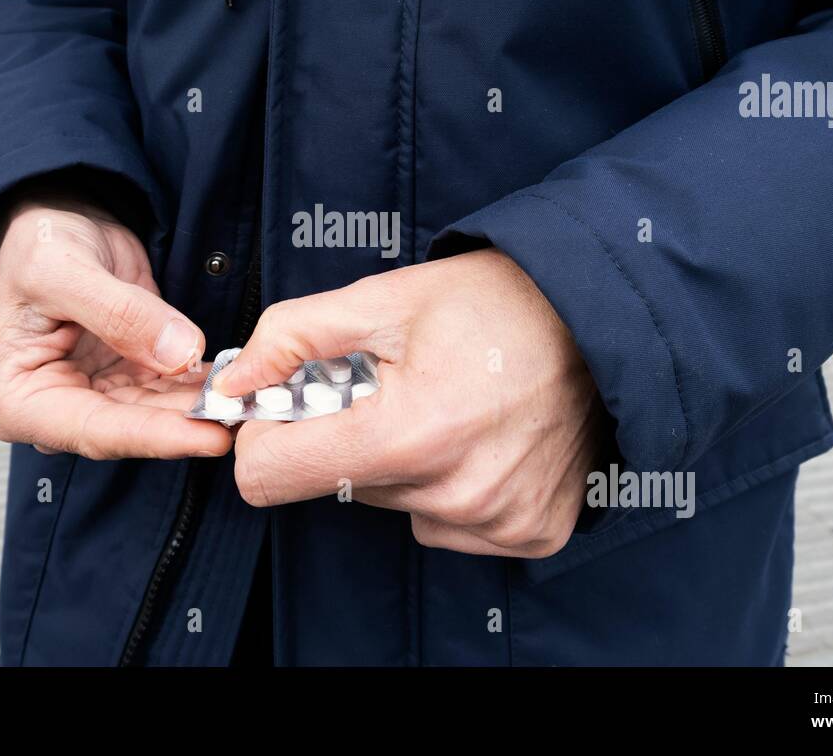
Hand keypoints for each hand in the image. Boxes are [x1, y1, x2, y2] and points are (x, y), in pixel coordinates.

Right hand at [0, 195, 230, 459]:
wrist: (62, 220)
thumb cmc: (40, 243)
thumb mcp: (62, 268)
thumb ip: (117, 312)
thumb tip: (178, 354)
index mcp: (19, 400)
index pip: (95, 431)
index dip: (156, 437)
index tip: (208, 437)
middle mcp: (59, 410)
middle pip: (134, 429)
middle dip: (190, 424)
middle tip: (244, 417)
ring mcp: (100, 396)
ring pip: (162, 413)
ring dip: (206, 407)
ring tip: (253, 400)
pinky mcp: (133, 378)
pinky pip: (175, 388)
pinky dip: (207, 385)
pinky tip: (241, 380)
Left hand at [215, 249, 606, 557]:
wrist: (600, 320)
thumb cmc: (493, 302)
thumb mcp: (383, 298)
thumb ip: (293, 337)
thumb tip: (232, 382)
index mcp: (407, 435)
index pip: (271, 478)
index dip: (268, 435)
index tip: (295, 405)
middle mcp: (453, 495)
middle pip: (335, 488)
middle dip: (346, 437)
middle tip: (392, 389)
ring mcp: (495, 522)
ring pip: (393, 506)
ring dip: (400, 462)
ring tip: (445, 408)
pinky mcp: (529, 534)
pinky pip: (448, 524)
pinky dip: (449, 487)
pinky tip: (481, 440)